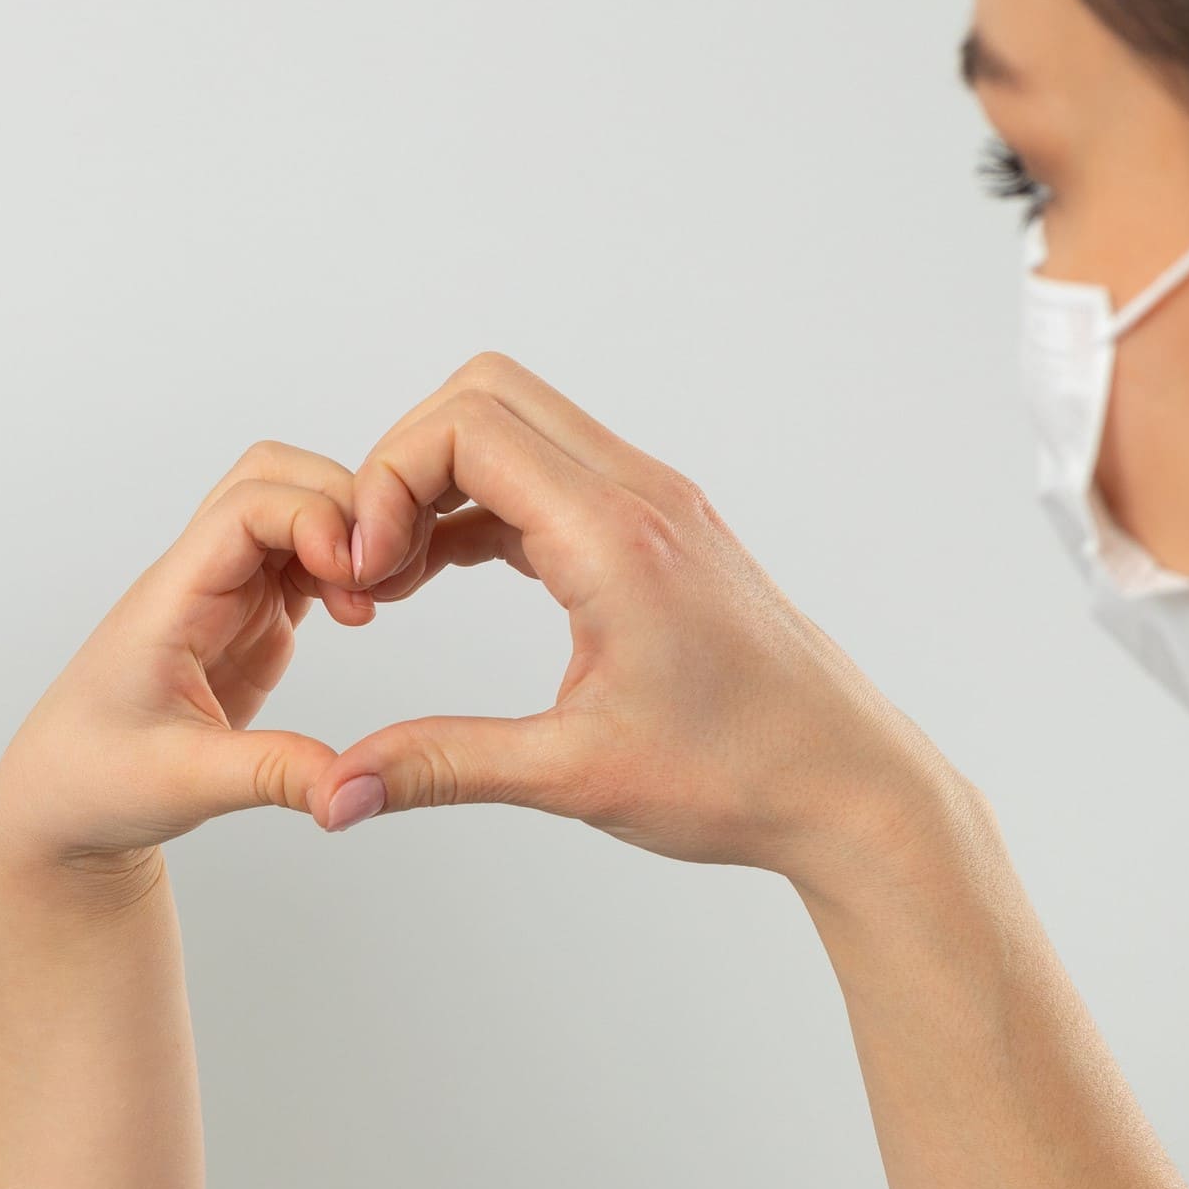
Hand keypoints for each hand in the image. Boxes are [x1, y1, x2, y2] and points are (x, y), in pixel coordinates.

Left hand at [0, 443, 366, 868]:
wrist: (62, 803)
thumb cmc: (95, 780)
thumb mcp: (186, 783)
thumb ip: (275, 775)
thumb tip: (355, 788)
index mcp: (171, 599)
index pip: (245, 507)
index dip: (311, 517)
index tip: (354, 572)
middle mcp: (198, 581)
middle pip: (275, 480)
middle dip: (342, 506)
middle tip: (381, 577)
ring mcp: (226, 596)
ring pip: (295, 512)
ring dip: (347, 536)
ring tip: (376, 601)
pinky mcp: (250, 622)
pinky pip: (303, 561)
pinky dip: (342, 567)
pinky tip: (361, 613)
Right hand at [315, 354, 968, 882]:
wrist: (851, 787)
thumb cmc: (741, 776)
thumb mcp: (573, 775)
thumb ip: (440, 766)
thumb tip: (336, 793)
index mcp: (618, 539)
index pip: (468, 429)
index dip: (386, 482)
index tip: (363, 568)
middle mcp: (640, 497)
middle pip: (485, 395)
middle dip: (403, 462)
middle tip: (373, 558)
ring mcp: (655, 505)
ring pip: (518, 424)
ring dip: (442, 480)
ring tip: (398, 574)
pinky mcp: (658, 531)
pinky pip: (548, 473)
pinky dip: (483, 504)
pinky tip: (446, 572)